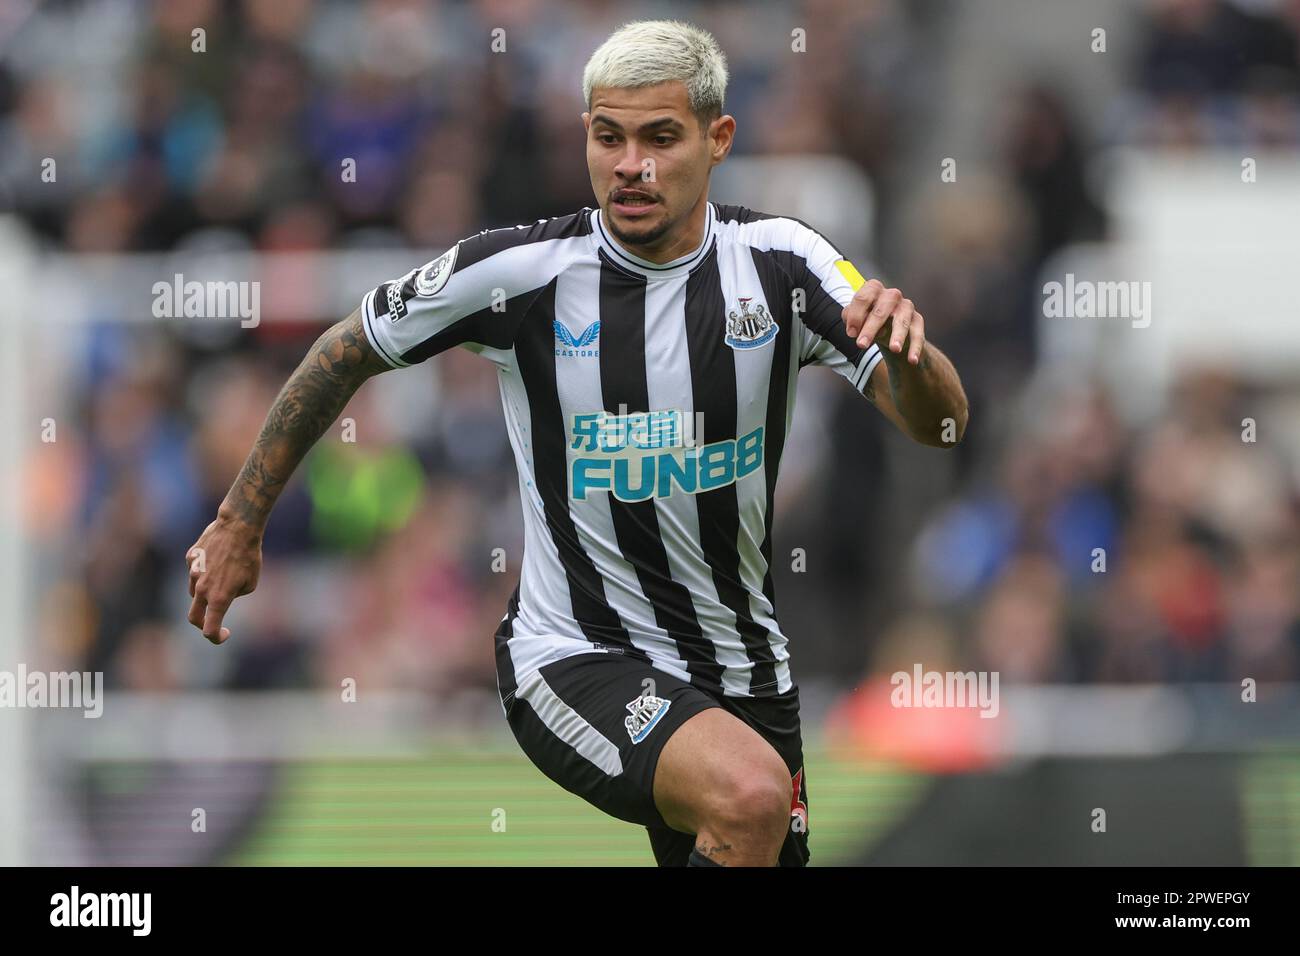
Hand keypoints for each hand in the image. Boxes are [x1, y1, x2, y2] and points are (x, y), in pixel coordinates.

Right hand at [185, 512, 262, 644]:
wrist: (238, 527)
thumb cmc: (250, 556)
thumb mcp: (250, 583)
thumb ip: (232, 595)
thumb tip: (221, 596)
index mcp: (218, 598)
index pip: (209, 629)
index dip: (216, 637)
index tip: (224, 633)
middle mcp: (202, 588)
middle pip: (194, 617)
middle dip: (202, 624)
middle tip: (214, 622)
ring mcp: (193, 572)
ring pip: (194, 592)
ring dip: (205, 593)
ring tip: (225, 577)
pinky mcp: (190, 558)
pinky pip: (195, 571)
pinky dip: (204, 571)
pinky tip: (218, 558)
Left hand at [842, 279, 926, 364]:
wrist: (888, 331)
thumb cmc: (867, 320)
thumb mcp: (855, 319)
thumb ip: (850, 319)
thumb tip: (854, 330)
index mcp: (873, 289)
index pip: (863, 298)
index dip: (855, 316)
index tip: (851, 334)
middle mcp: (891, 295)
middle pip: (881, 310)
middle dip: (870, 328)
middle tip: (861, 345)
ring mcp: (906, 306)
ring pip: (902, 321)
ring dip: (898, 335)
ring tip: (894, 349)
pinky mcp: (917, 319)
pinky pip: (917, 333)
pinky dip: (915, 347)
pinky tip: (912, 360)